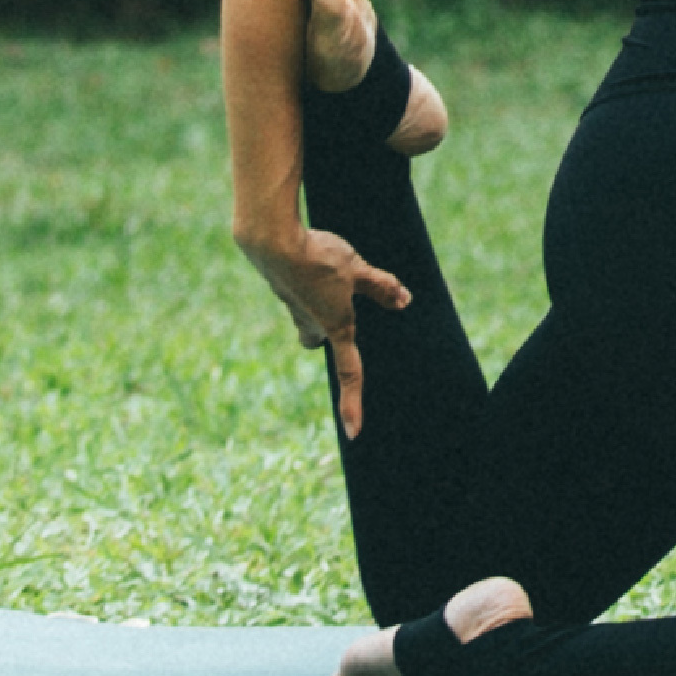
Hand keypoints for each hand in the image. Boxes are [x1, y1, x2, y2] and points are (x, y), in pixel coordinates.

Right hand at [243, 214, 410, 435]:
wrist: (271, 242)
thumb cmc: (318, 258)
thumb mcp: (357, 269)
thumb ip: (381, 286)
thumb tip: (404, 301)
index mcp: (336, 326)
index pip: (350, 372)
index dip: (353, 404)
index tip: (354, 433)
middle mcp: (311, 324)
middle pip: (317, 339)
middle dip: (325, 331)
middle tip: (337, 308)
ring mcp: (291, 307)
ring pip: (305, 315)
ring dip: (315, 300)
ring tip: (325, 270)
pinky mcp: (280, 288)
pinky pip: (296, 291)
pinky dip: (303, 278)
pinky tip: (306, 256)